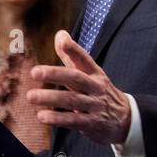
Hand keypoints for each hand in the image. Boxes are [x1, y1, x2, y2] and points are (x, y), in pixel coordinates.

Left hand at [27, 30, 131, 144]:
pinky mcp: (92, 123)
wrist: (125, 118)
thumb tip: (59, 34)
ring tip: (31, 96)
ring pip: (72, 100)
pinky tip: (42, 116)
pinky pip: (73, 120)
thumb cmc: (99, 92)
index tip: (62, 40)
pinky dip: (58, 119)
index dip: (73, 49)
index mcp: (95, 73)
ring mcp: (95, 106)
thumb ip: (72, 56)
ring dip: (51, 98)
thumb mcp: (91, 73)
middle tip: (35, 72)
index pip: (84, 58)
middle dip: (55, 74)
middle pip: (76, 78)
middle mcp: (96, 87)